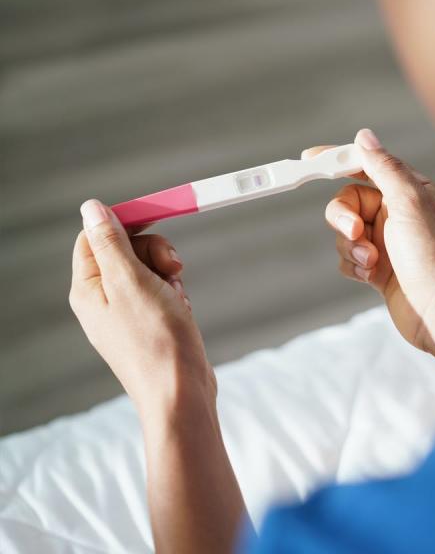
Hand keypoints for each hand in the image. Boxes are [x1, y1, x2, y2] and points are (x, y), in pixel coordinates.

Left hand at [69, 200, 213, 414]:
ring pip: (148, 269)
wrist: (180, 390)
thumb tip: (91, 209)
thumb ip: (111, 242)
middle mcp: (103, 300)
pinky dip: (176, 293)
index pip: (96, 237)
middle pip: (126, 250)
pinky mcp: (150, 323)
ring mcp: (127, 313)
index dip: (124, 223)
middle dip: (154, 251)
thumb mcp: (131, 281)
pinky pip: (162, 291)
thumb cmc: (156, 340)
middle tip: (172, 266)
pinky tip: (182, 310)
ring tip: (177, 295)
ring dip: (169, 273)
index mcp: (88, 289)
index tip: (156, 218)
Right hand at [312, 129, 434, 401]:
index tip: (309, 160)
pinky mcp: (381, 269)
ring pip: (345, 232)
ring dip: (352, 246)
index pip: (369, 164)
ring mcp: (390, 242)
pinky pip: (349, 258)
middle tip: (355, 232)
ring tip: (372, 262)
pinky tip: (372, 277)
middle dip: (344, 217)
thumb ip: (384, 167)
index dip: (339, 160)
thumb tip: (364, 136)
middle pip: (350, 201)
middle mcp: (401, 213)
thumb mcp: (410, 202)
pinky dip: (354, 266)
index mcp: (413, 190)